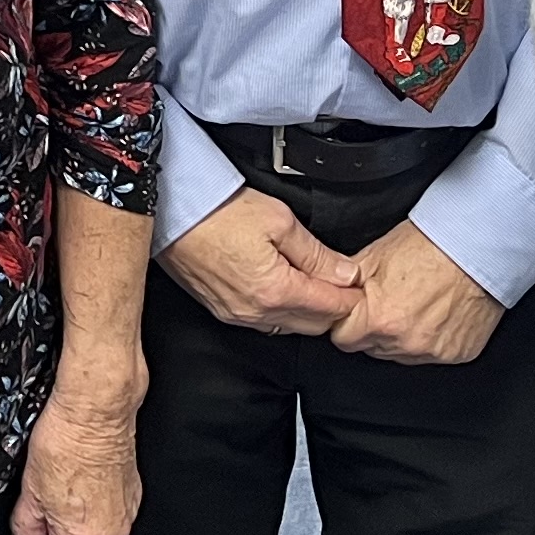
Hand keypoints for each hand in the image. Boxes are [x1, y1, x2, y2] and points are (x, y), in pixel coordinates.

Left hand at [8, 377, 142, 534]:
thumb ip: (23, 529)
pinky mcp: (132, 496)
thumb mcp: (30, 491)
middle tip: (35, 511)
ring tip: (55, 489)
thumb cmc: (68, 443)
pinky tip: (75, 481)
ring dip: (69, 523)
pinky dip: (88, 507)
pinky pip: (106, 516)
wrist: (97, 411)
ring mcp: (126, 516)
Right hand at [158, 186, 359, 336]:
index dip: (352, 297)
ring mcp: (237, 315)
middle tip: (343, 284)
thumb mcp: (279, 220)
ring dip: (308, 310)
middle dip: (333, 307)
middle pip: (313, 324)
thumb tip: (346, 273)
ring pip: (289, 325)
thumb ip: (317, 254)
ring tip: (315, 282)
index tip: (360, 286)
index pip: (330, 308)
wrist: (173, 209)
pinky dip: (283, 310)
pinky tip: (286, 288)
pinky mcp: (222, 310)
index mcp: (275, 291)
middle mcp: (256, 312)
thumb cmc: (218, 209)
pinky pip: (265, 321)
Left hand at [326, 219, 502, 362]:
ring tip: (414, 302)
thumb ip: (346, 283)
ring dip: (400, 335)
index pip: (342, 339)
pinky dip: (429, 338)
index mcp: (380, 320)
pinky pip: (430, 354)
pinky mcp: (457, 354)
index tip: (355, 310)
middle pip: (371, 348)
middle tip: (389, 299)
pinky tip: (435, 312)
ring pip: (399, 354)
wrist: (477, 246)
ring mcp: (433, 352)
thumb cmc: (430, 245)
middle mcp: (406, 342)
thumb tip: (331, 293)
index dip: (346, 321)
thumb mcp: (374, 256)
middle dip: (373, 328)